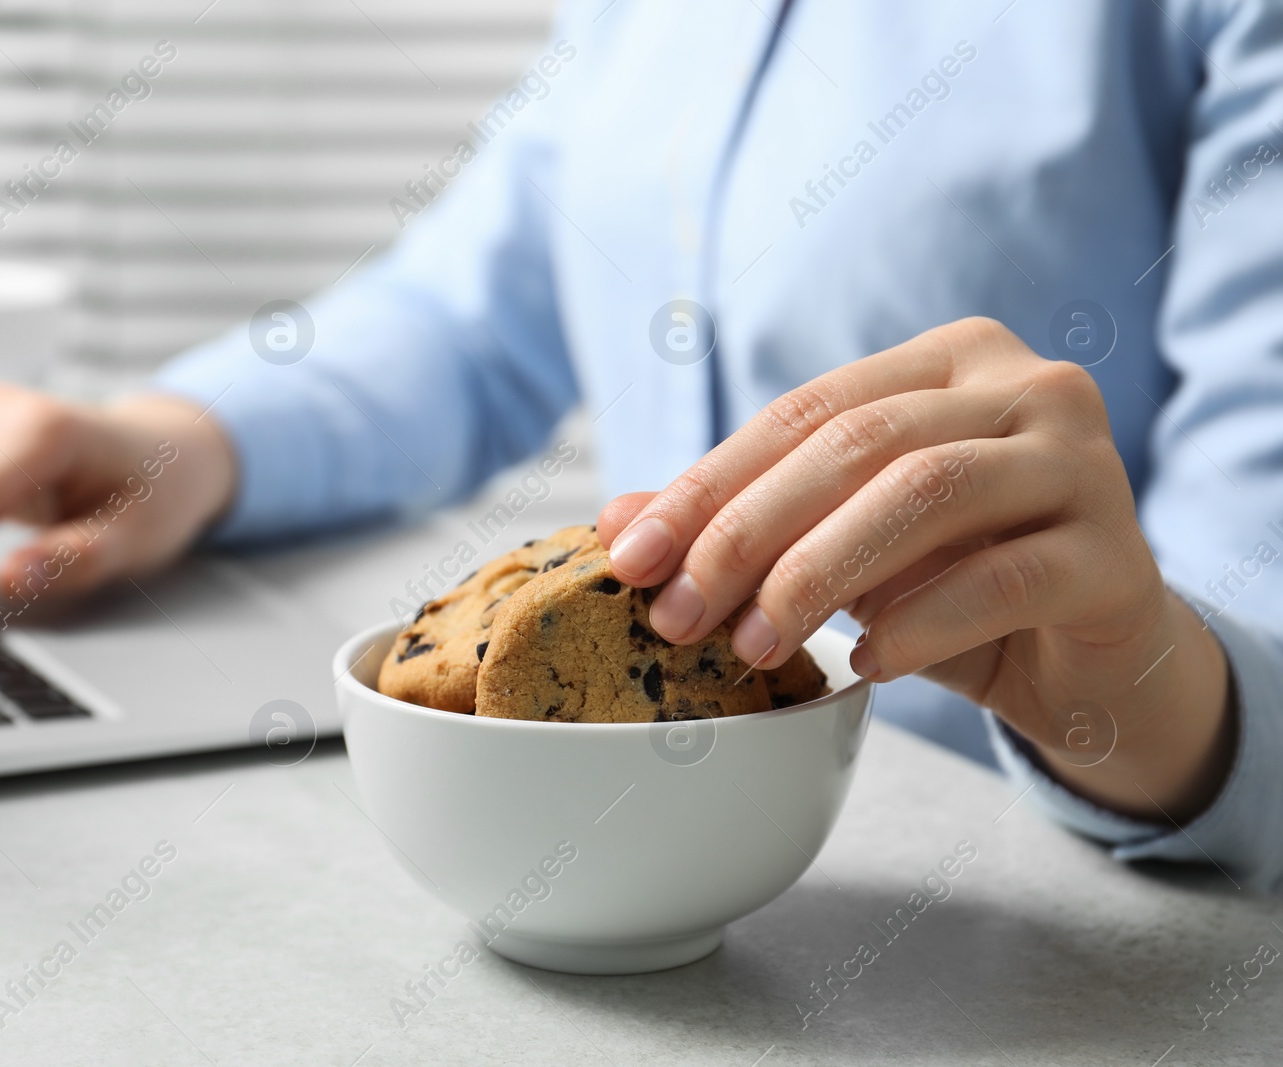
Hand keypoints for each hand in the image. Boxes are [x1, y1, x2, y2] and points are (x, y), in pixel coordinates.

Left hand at [598, 317, 1233, 822]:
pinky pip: (1002, 578)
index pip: (804, 410)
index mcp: (949, 361)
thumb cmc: (954, 582)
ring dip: (818, 574)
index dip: (707, 484)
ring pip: (926, 493)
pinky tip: (865, 664)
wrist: (1089, 657)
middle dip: (749, 533)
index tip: (630, 556)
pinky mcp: (1118, 555)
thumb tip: (615, 522)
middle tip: (680, 615)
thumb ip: (743, 521)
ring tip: (753, 645)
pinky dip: (918, 623)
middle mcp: (1028, 386)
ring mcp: (1084, 464)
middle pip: (858, 442)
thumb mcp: (840, 545)